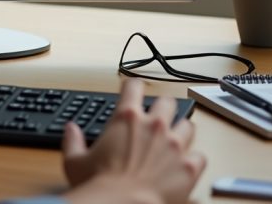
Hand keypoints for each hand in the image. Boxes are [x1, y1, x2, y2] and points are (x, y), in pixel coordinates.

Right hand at [61, 78, 205, 203]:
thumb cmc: (100, 184)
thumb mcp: (75, 162)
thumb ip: (72, 141)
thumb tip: (71, 130)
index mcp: (126, 117)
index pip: (133, 86)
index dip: (132, 86)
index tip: (132, 90)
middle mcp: (154, 125)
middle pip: (167, 102)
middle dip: (163, 108)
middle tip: (157, 118)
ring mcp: (175, 145)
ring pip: (188, 125)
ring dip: (181, 130)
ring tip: (175, 139)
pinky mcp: (189, 168)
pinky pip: (200, 156)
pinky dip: (194, 159)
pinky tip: (187, 165)